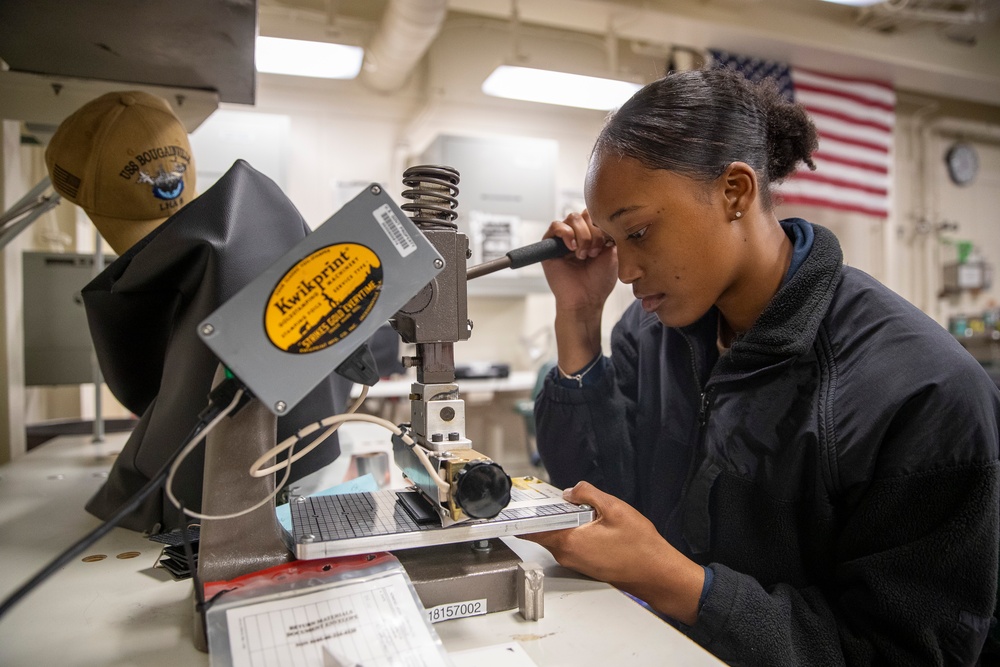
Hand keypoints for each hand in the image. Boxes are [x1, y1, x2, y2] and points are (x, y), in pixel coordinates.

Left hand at [521, 481, 704, 624]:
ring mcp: (576, 562)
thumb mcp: (614, 509)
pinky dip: (574, 532)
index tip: (519, 502)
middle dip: (549, 512)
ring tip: (581, 509)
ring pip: (558, 536)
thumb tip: (571, 491)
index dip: (523, 513)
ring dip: (564, 522)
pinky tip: (590, 523)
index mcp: (569, 542)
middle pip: (544, 530)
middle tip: (559, 497)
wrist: (657, 573)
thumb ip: (588, 494)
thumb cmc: (640, 546)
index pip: (531, 529)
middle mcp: (567, 555)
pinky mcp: (585, 564)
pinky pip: (570, 544)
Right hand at [541, 211, 617, 313]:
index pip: (595, 214)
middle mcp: (577, 234)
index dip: (602, 225)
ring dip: (582, 236)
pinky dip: (567, 234)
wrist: (586, 298)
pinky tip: (572, 249)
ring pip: (572, 218)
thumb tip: (605, 218)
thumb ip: (610, 232)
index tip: (607, 244)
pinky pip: (556, 225)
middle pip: (584, 214)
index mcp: (593, 234)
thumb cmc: (599, 281)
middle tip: (594, 253)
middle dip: (593, 233)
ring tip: (584, 255)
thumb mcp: (613, 252)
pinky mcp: (549, 245)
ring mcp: (563, 239)